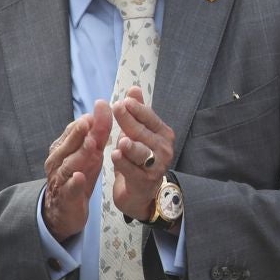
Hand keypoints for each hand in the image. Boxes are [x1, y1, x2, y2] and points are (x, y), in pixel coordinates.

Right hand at [42, 103, 111, 238]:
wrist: (64, 210)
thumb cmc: (78, 175)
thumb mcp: (90, 153)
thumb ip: (97, 132)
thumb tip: (103, 105)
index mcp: (62, 148)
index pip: (72, 131)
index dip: (85, 121)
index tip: (98, 107)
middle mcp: (58, 161)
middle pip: (68, 145)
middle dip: (78, 133)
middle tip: (89, 120)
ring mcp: (60, 179)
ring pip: (68, 165)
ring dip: (79, 154)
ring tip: (90, 144)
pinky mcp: (66, 197)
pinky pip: (69, 189)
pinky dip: (74, 183)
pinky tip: (80, 177)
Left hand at [109, 86, 175, 222]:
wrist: (141, 191)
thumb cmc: (139, 157)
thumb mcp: (139, 132)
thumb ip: (138, 112)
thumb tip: (134, 88)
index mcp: (163, 133)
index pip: (150, 117)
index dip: (137, 109)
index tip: (124, 101)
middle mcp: (164, 149)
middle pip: (144, 133)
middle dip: (129, 121)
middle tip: (117, 109)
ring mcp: (157, 166)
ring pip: (142, 152)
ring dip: (131, 146)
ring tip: (121, 140)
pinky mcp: (146, 181)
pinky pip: (133, 171)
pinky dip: (123, 163)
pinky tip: (115, 156)